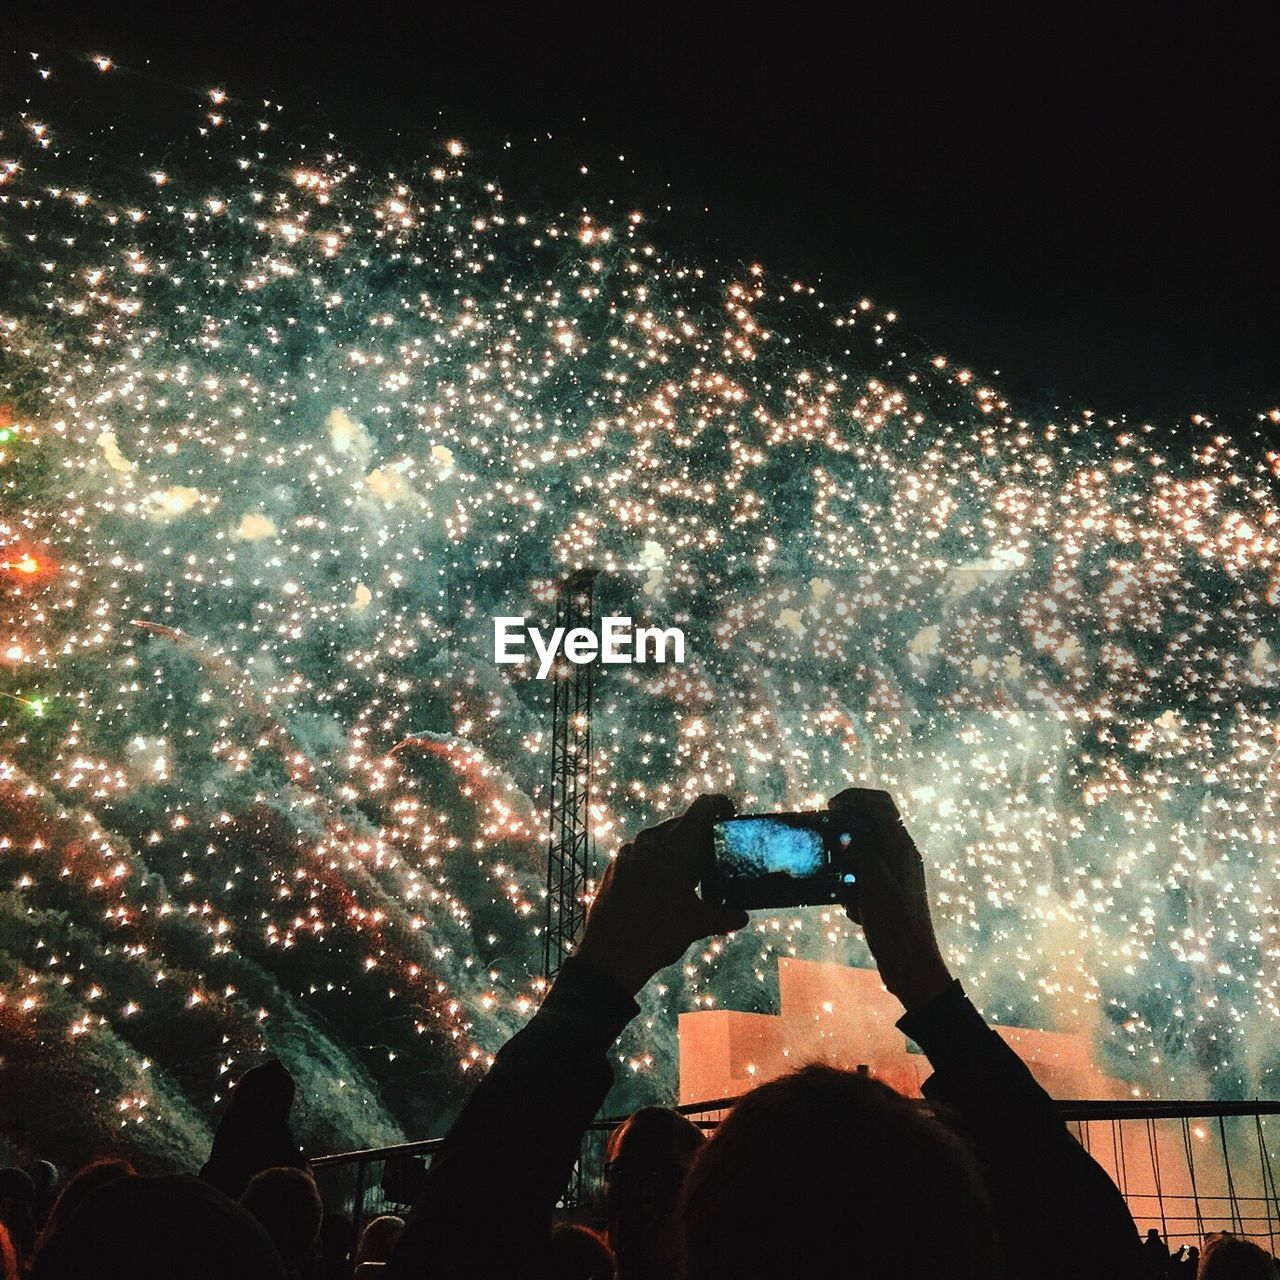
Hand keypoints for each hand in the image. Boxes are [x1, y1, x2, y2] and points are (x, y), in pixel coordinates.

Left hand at [575, 794, 749, 995]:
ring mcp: (629, 851)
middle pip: (682, 823)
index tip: (730, 814)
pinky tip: (661, 885)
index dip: (720, 804)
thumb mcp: (698, 926)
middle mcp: (651, 841)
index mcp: (677, 847)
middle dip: (700, 834)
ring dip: (676, 848)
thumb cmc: (658, 935)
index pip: (703, 807)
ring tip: (688, 873)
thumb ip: (725, 917)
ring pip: (660, 837)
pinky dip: (656, 860)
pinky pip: (641, 852)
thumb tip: (742, 917)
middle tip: (713, 853)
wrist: (610, 955)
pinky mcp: (615, 865)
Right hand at [829, 787, 952, 1012]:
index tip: (830, 807)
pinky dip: (850, 885)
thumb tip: (845, 836)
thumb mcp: (875, 886)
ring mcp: (893, 876)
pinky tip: (848, 905)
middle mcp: (900, 857)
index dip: (856, 798)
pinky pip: (863, 878)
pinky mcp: (885, 895)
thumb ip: (862, 854)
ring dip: (846, 860)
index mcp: (902, 849)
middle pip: (872, 824)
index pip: (882, 805)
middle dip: (847, 829)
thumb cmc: (897, 927)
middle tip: (825, 837)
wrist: (912, 968)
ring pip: (864, 852)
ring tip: (834, 876)